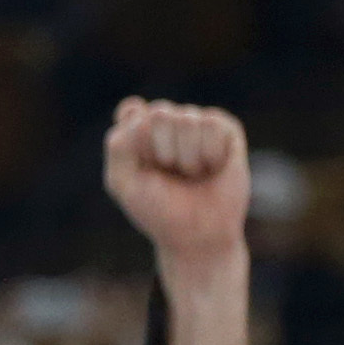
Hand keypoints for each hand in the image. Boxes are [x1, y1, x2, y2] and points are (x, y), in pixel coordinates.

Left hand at [105, 99, 246, 265]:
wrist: (197, 233)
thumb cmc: (157, 208)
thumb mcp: (122, 181)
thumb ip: (118, 145)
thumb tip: (139, 111)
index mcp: (137, 132)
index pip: (131, 111)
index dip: (136, 141)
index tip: (142, 166)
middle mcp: (167, 123)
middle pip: (159, 113)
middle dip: (161, 150)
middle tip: (169, 172)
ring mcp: (197, 124)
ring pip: (187, 118)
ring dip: (186, 156)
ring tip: (191, 174)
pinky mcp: (225, 129)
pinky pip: (213, 124)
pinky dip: (209, 153)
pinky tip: (212, 168)